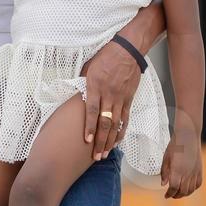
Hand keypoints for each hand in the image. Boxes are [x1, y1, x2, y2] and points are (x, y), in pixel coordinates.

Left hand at [80, 38, 142, 160]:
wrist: (128, 50)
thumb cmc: (106, 57)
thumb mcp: (89, 67)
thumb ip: (84, 84)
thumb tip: (78, 96)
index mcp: (95, 86)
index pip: (91, 111)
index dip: (89, 127)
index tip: (87, 140)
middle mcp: (108, 94)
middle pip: (104, 122)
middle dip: (100, 141)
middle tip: (96, 156)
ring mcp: (119, 98)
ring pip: (115, 124)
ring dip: (110, 140)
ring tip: (105, 153)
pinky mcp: (128, 99)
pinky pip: (125, 118)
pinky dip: (121, 130)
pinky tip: (117, 140)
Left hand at [160, 131, 202, 198]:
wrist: (188, 135)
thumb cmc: (176, 144)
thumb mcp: (166, 157)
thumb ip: (164, 172)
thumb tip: (163, 183)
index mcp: (177, 169)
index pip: (173, 187)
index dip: (169, 193)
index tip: (166, 195)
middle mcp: (187, 172)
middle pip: (182, 191)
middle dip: (176, 195)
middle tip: (171, 195)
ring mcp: (195, 171)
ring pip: (190, 189)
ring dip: (184, 194)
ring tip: (179, 193)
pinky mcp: (200, 169)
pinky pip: (198, 184)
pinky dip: (193, 188)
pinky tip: (188, 187)